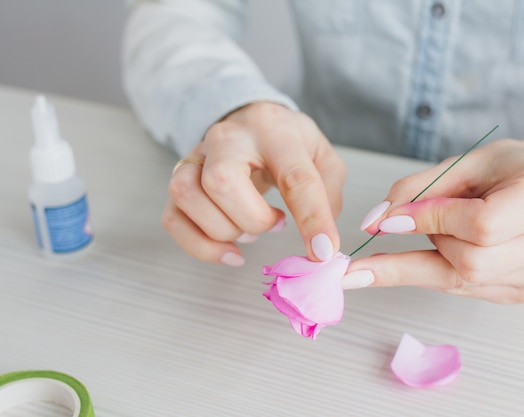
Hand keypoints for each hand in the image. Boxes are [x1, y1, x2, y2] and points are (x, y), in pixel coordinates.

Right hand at [163, 102, 345, 264]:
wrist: (249, 121)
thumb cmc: (286, 142)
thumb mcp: (321, 156)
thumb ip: (328, 193)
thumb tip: (321, 241)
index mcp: (274, 130)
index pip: (294, 176)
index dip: (312, 218)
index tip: (323, 250)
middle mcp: (228, 138)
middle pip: (221, 182)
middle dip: (253, 219)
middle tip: (276, 223)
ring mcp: (197, 156)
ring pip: (187, 195)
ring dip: (223, 229)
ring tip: (249, 231)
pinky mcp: (179, 179)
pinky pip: (173, 218)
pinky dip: (200, 246)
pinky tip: (229, 250)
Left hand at [344, 137, 523, 302]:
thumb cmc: (508, 168)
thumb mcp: (463, 162)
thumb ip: (415, 189)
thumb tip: (372, 224)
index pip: (482, 225)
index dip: (430, 222)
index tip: (390, 219)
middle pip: (471, 262)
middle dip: (432, 239)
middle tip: (419, 217)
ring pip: (463, 280)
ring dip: (435, 254)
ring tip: (444, 228)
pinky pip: (466, 289)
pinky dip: (440, 269)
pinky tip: (445, 247)